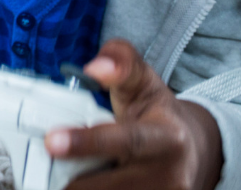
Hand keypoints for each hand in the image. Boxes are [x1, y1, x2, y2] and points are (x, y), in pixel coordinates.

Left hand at [47, 39, 223, 189]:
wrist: (190, 154)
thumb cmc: (158, 115)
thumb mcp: (144, 82)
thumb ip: (122, 62)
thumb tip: (96, 67)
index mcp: (168, 138)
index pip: (126, 141)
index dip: (87, 142)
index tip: (52, 142)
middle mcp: (170, 176)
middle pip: (103, 183)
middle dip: (70, 174)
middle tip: (50, 160)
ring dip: (75, 185)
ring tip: (72, 169)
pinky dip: (85, 188)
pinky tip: (84, 178)